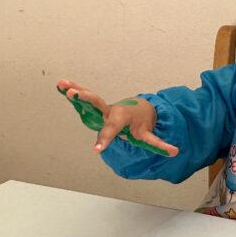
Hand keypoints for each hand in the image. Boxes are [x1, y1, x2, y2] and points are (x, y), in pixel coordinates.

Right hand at [57, 79, 178, 155]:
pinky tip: (59, 85)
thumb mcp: (149, 135)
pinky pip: (83, 98)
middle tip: (74, 95)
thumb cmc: (141, 124)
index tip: (96, 150)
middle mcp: (110, 110)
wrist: (139, 109)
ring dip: (75, 90)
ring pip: (88, 98)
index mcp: (121, 119)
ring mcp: (102, 106)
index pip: (112, 130)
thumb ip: (159, 144)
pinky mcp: (96, 105)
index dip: (106, 140)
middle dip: (86, 100)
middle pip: (98, 105)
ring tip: (61, 84)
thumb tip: (176, 152)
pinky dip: (72, 90)